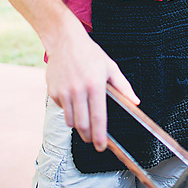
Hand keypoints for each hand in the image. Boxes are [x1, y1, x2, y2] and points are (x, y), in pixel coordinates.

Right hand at [45, 17, 139, 151]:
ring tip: (84, 116)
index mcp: (95, 85)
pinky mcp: (53, 92)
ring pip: (70, 121)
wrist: (65, 40)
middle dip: (89, 136)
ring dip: (78, 124)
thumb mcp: (110, 67)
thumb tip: (135, 102)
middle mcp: (78, 90)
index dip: (100, 136)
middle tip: (93, 139)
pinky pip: (62, 109)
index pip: (98, 118)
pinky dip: (68, 110)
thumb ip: (123, 86)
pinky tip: (73, 98)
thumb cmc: (90, 53)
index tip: (101, 146)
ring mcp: (64, 91)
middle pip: (82, 125)